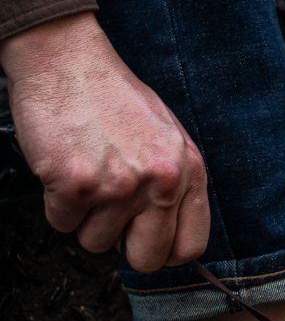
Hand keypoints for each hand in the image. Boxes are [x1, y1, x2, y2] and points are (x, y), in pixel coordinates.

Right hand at [1, 12, 209, 271]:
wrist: (68, 62)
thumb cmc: (114, 98)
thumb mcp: (167, 137)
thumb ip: (175, 184)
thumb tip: (171, 235)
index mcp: (190, 169)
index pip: (191, 245)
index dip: (165, 252)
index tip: (147, 242)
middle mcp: (162, 181)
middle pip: (147, 258)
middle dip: (124, 246)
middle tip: (110, 216)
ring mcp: (120, 185)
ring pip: (96, 242)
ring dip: (86, 217)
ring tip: (88, 173)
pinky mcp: (76, 185)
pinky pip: (62, 224)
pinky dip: (58, 203)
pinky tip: (65, 168)